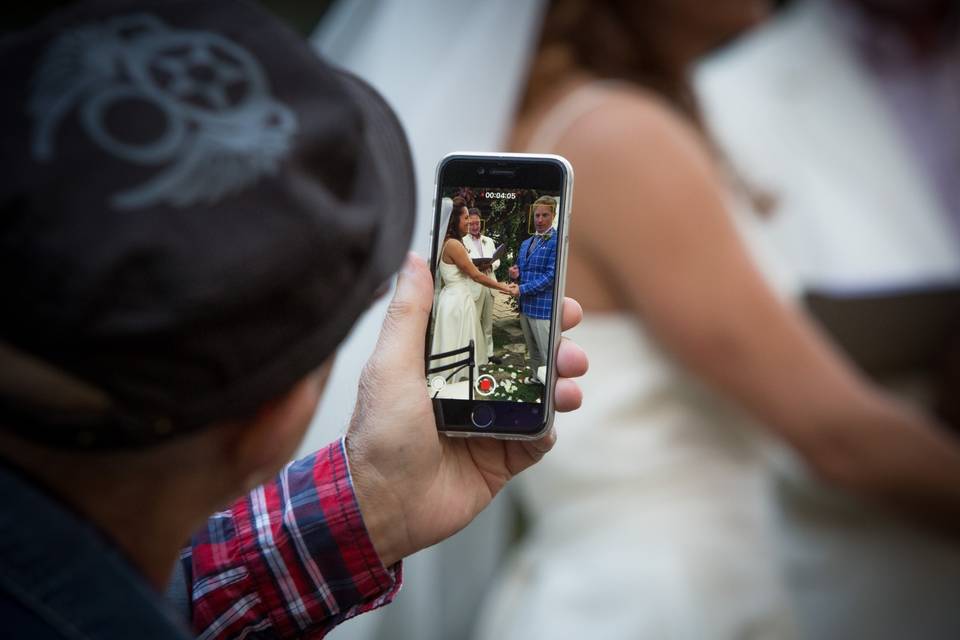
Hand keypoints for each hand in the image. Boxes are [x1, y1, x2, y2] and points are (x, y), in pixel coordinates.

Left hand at [346, 253, 586, 566]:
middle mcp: (471, 384)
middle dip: (552, 338)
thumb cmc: (379, 434)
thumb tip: (414, 259)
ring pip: (539, 391)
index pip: (489, 320)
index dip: (519, 302)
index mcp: (444, 358)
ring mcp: (491, 420)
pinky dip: (551, 424)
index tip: (545, 286)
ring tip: (570, 377)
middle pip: (523, 352)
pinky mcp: (504, 455)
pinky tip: (555, 415)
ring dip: (561, 378)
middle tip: (569, 332)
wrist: (385, 506)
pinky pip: (539, 435)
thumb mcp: (389, 366)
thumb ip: (408, 314)